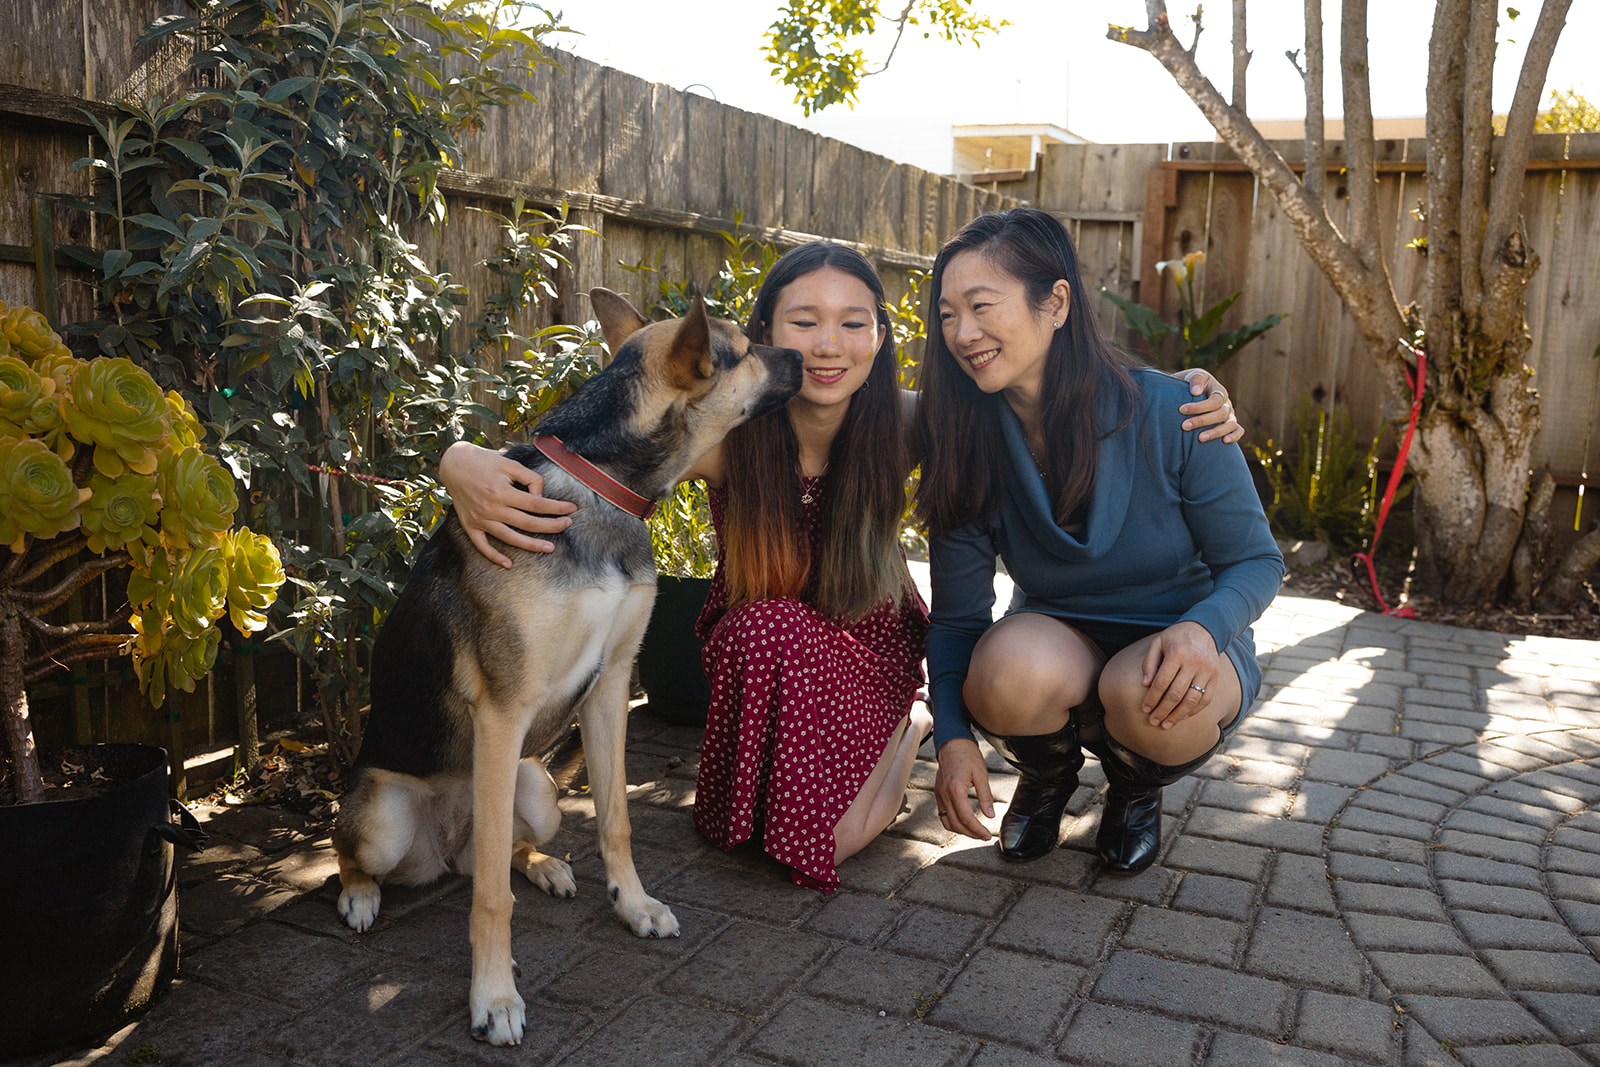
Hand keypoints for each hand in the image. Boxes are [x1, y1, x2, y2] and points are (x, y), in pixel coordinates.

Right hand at [440, 442, 576, 566]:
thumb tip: (541, 497)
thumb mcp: (510, 463)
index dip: (557, 508)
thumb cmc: (485, 461)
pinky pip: (482, 545)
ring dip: (531, 545)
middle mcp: (491, 508)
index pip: (537, 504)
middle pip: (528, 523)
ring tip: (550, 548)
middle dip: (551, 526)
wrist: (453, 463)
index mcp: (502, 491)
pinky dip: (494, 556)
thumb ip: (529, 478)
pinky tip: (509, 564)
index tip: (572, 509)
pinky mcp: (470, 525)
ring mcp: (480, 519)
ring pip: (510, 538)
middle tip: (567, 525)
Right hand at [934, 738, 995, 840]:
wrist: (952, 743)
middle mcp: (944, 793)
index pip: (965, 817)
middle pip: (956, 822)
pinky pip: (942, 814)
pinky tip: (963, 822)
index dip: (977, 829)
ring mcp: (939, 794)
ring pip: (947, 821)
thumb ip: (985, 796)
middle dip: (970, 833)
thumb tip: (990, 815)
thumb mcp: (981, 774)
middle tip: (984, 836)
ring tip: (974, 832)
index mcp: (955, 788)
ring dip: (960, 830)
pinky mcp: (938, 793)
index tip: (987, 834)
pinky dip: (952, 822)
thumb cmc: (967, 755)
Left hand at [1139, 621, 1221, 728]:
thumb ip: (1149, 662)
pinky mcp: (1216, 677)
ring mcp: (1207, 670)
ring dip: (1178, 715)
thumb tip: (1145, 684)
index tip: (1144, 709)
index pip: (1162, 682)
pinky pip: (1206, 699)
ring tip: (1166, 724)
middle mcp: (1194, 662)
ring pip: (1192, 699)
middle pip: (1176, 693)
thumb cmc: (1175, 638)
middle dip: (1163, 710)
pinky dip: (1194, 711)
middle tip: (1153, 721)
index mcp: (1177, 653)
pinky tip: (1182, 717)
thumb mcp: (1158, 643)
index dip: (1152, 698)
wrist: (1204, 629)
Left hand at [1175, 369, 1242, 443]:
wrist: (1191, 391)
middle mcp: (1227, 403)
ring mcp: (1230, 414)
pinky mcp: (1230, 424)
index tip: (1181, 410)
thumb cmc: (1191, 384)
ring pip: (1230, 424)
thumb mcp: (1192, 376)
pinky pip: (1238, 430)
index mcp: (1219, 390)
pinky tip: (1223, 442)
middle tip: (1184, 426)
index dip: (1199, 407)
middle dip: (1202, 421)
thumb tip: (1196, 392)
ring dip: (1215, 432)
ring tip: (1200, 438)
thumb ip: (1196, 380)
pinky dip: (1234, 436)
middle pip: (1221, 414)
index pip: (1214, 401)